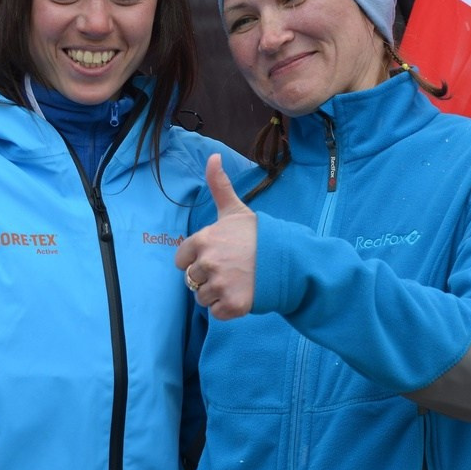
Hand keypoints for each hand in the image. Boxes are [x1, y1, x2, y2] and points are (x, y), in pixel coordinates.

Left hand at [174, 155, 257, 320]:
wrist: (289, 260)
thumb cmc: (259, 235)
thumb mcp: (235, 210)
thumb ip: (219, 185)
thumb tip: (213, 157)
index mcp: (203, 240)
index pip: (181, 261)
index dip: (196, 260)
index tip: (216, 256)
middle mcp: (208, 262)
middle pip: (192, 281)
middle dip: (208, 278)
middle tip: (231, 270)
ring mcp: (220, 285)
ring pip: (202, 298)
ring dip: (217, 294)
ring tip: (237, 282)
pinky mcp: (232, 305)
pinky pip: (216, 313)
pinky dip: (227, 309)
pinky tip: (242, 295)